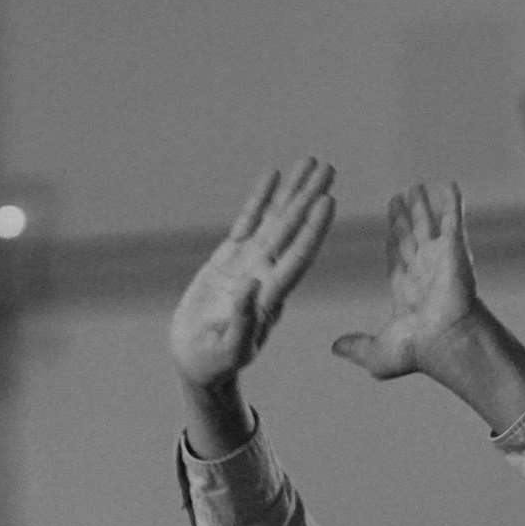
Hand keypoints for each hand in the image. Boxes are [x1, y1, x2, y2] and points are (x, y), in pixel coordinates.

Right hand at [168, 159, 337, 389]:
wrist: (197, 362)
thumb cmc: (214, 364)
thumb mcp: (229, 350)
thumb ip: (242, 322)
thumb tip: (250, 286)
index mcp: (270, 298)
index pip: (297, 258)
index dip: (312, 230)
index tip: (327, 201)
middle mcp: (266, 275)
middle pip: (292, 230)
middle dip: (309, 198)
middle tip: (327, 167)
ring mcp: (250, 264)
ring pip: (275, 220)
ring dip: (292, 192)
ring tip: (309, 161)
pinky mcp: (230, 259)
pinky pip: (248, 222)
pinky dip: (260, 199)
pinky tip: (271, 176)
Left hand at [332, 181, 483, 380]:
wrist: (446, 341)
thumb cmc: (417, 350)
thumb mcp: (377, 352)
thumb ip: (356, 346)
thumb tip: (334, 348)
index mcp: (405, 291)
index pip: (395, 258)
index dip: (392, 241)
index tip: (388, 226)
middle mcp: (423, 272)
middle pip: (410, 237)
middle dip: (404, 218)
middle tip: (398, 197)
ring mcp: (440, 259)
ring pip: (427, 225)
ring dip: (421, 206)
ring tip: (414, 186)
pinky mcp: (454, 249)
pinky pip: (453, 220)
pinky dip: (453, 203)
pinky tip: (450, 185)